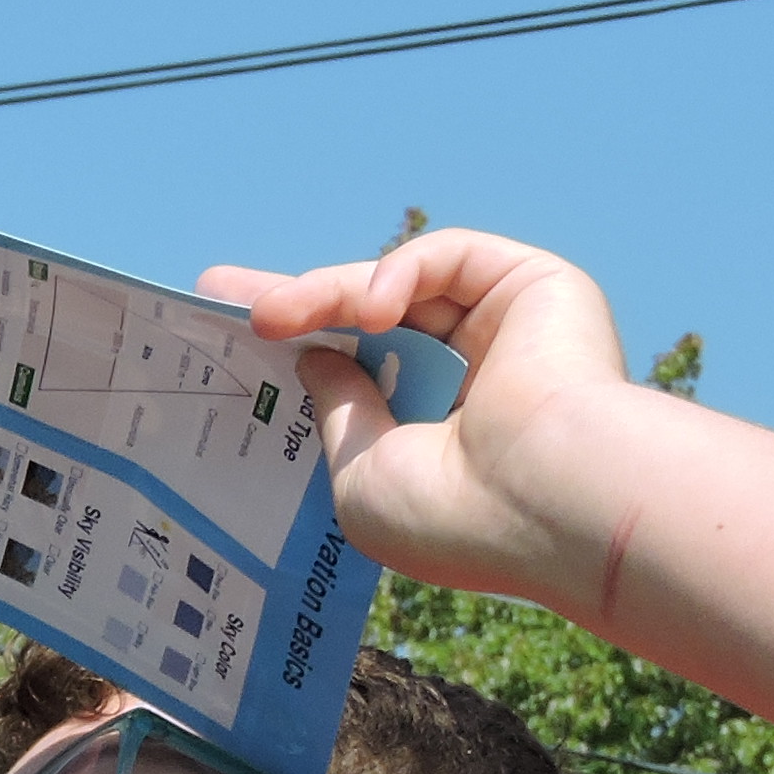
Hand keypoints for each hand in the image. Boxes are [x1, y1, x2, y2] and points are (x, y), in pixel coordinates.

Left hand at [198, 229, 636, 613]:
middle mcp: (470, 380)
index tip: (230, 331)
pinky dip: (402, 272)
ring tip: (274, 315)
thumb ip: (337, 413)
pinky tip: (372, 309)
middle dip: (297, 304)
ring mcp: (503, 331)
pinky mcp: (534, 287)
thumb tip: (312, 357)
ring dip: (330, 293)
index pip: (356, 376)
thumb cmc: (451, 514)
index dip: (298, 349)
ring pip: (399, 290)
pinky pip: (450, 258)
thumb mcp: (362, 475)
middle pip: (367, 322)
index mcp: (434, 435)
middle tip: (225, 293)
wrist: (548, 500)